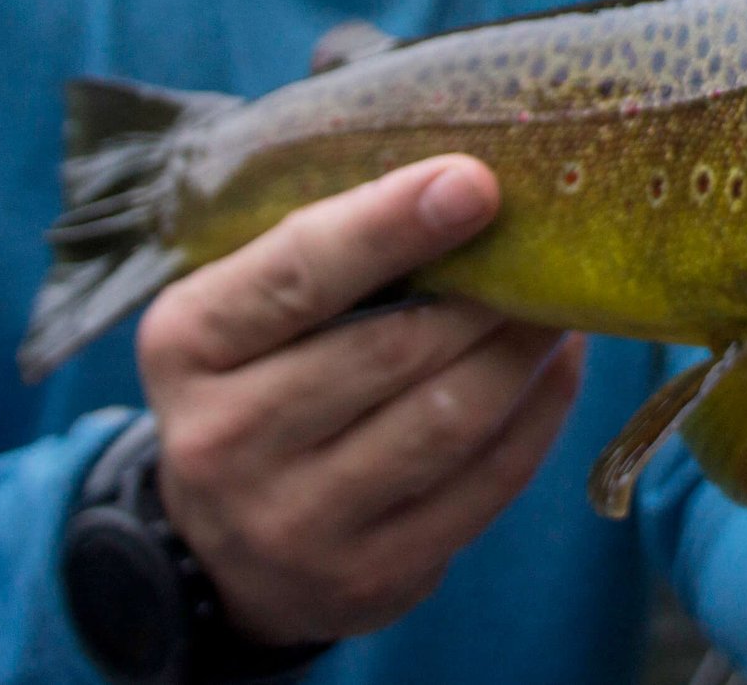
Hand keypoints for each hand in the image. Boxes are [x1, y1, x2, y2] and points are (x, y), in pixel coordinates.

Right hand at [136, 156, 583, 645]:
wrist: (224, 544)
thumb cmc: (257, 377)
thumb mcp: (242, 302)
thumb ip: (322, 237)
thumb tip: (457, 169)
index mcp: (187, 344)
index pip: (296, 273)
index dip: (390, 223)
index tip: (476, 181)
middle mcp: (223, 441)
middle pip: (391, 350)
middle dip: (486, 290)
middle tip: (547, 241)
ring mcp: (294, 522)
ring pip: (448, 421)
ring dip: (524, 351)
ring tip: (559, 300)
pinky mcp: (370, 577)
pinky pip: (485, 486)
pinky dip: (539, 415)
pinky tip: (555, 367)